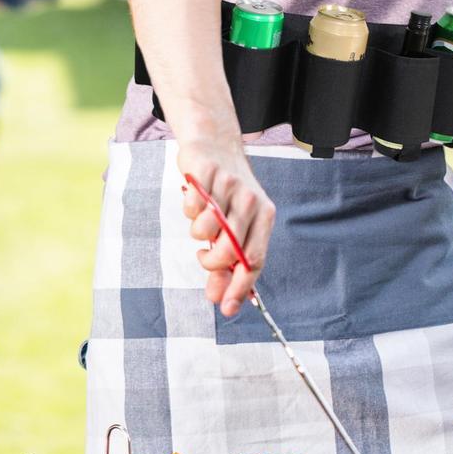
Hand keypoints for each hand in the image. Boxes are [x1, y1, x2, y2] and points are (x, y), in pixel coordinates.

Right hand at [177, 134, 275, 316]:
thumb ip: (228, 264)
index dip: (240, 287)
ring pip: (206, 230)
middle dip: (212, 264)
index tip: (226, 308)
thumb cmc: (226, 195)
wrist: (215, 146)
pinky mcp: (206, 174)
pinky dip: (188, 209)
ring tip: (201, 222)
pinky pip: (190, 206)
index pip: (254, 259)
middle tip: (204, 256)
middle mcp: (250, 201)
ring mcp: (229, 186)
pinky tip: (195, 200)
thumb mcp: (234, 227)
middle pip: (231, 251)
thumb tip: (221, 300)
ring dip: (197, 234)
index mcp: (264, 216)